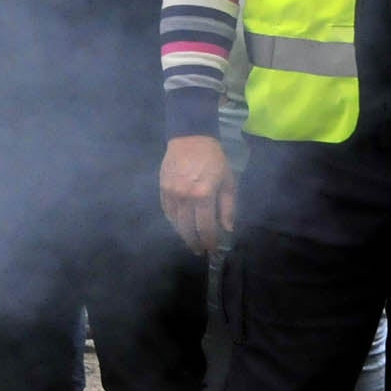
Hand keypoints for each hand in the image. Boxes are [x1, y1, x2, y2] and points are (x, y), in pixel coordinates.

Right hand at [160, 135, 236, 254]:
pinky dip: (173, 221)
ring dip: (183, 234)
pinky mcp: (162, 188)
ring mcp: (171, 193)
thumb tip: (227, 229)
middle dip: (195, 242)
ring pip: (175, 222)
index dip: (210, 242)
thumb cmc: (214, 160)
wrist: (190, 139)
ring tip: (191, 241)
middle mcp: (185, 197)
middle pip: (187, 228)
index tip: (213, 250)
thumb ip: (227, 207)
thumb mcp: (228, 182)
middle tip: (200, 250)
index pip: (205, 227)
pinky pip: (166, 211)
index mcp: (203, 196)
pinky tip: (179, 225)